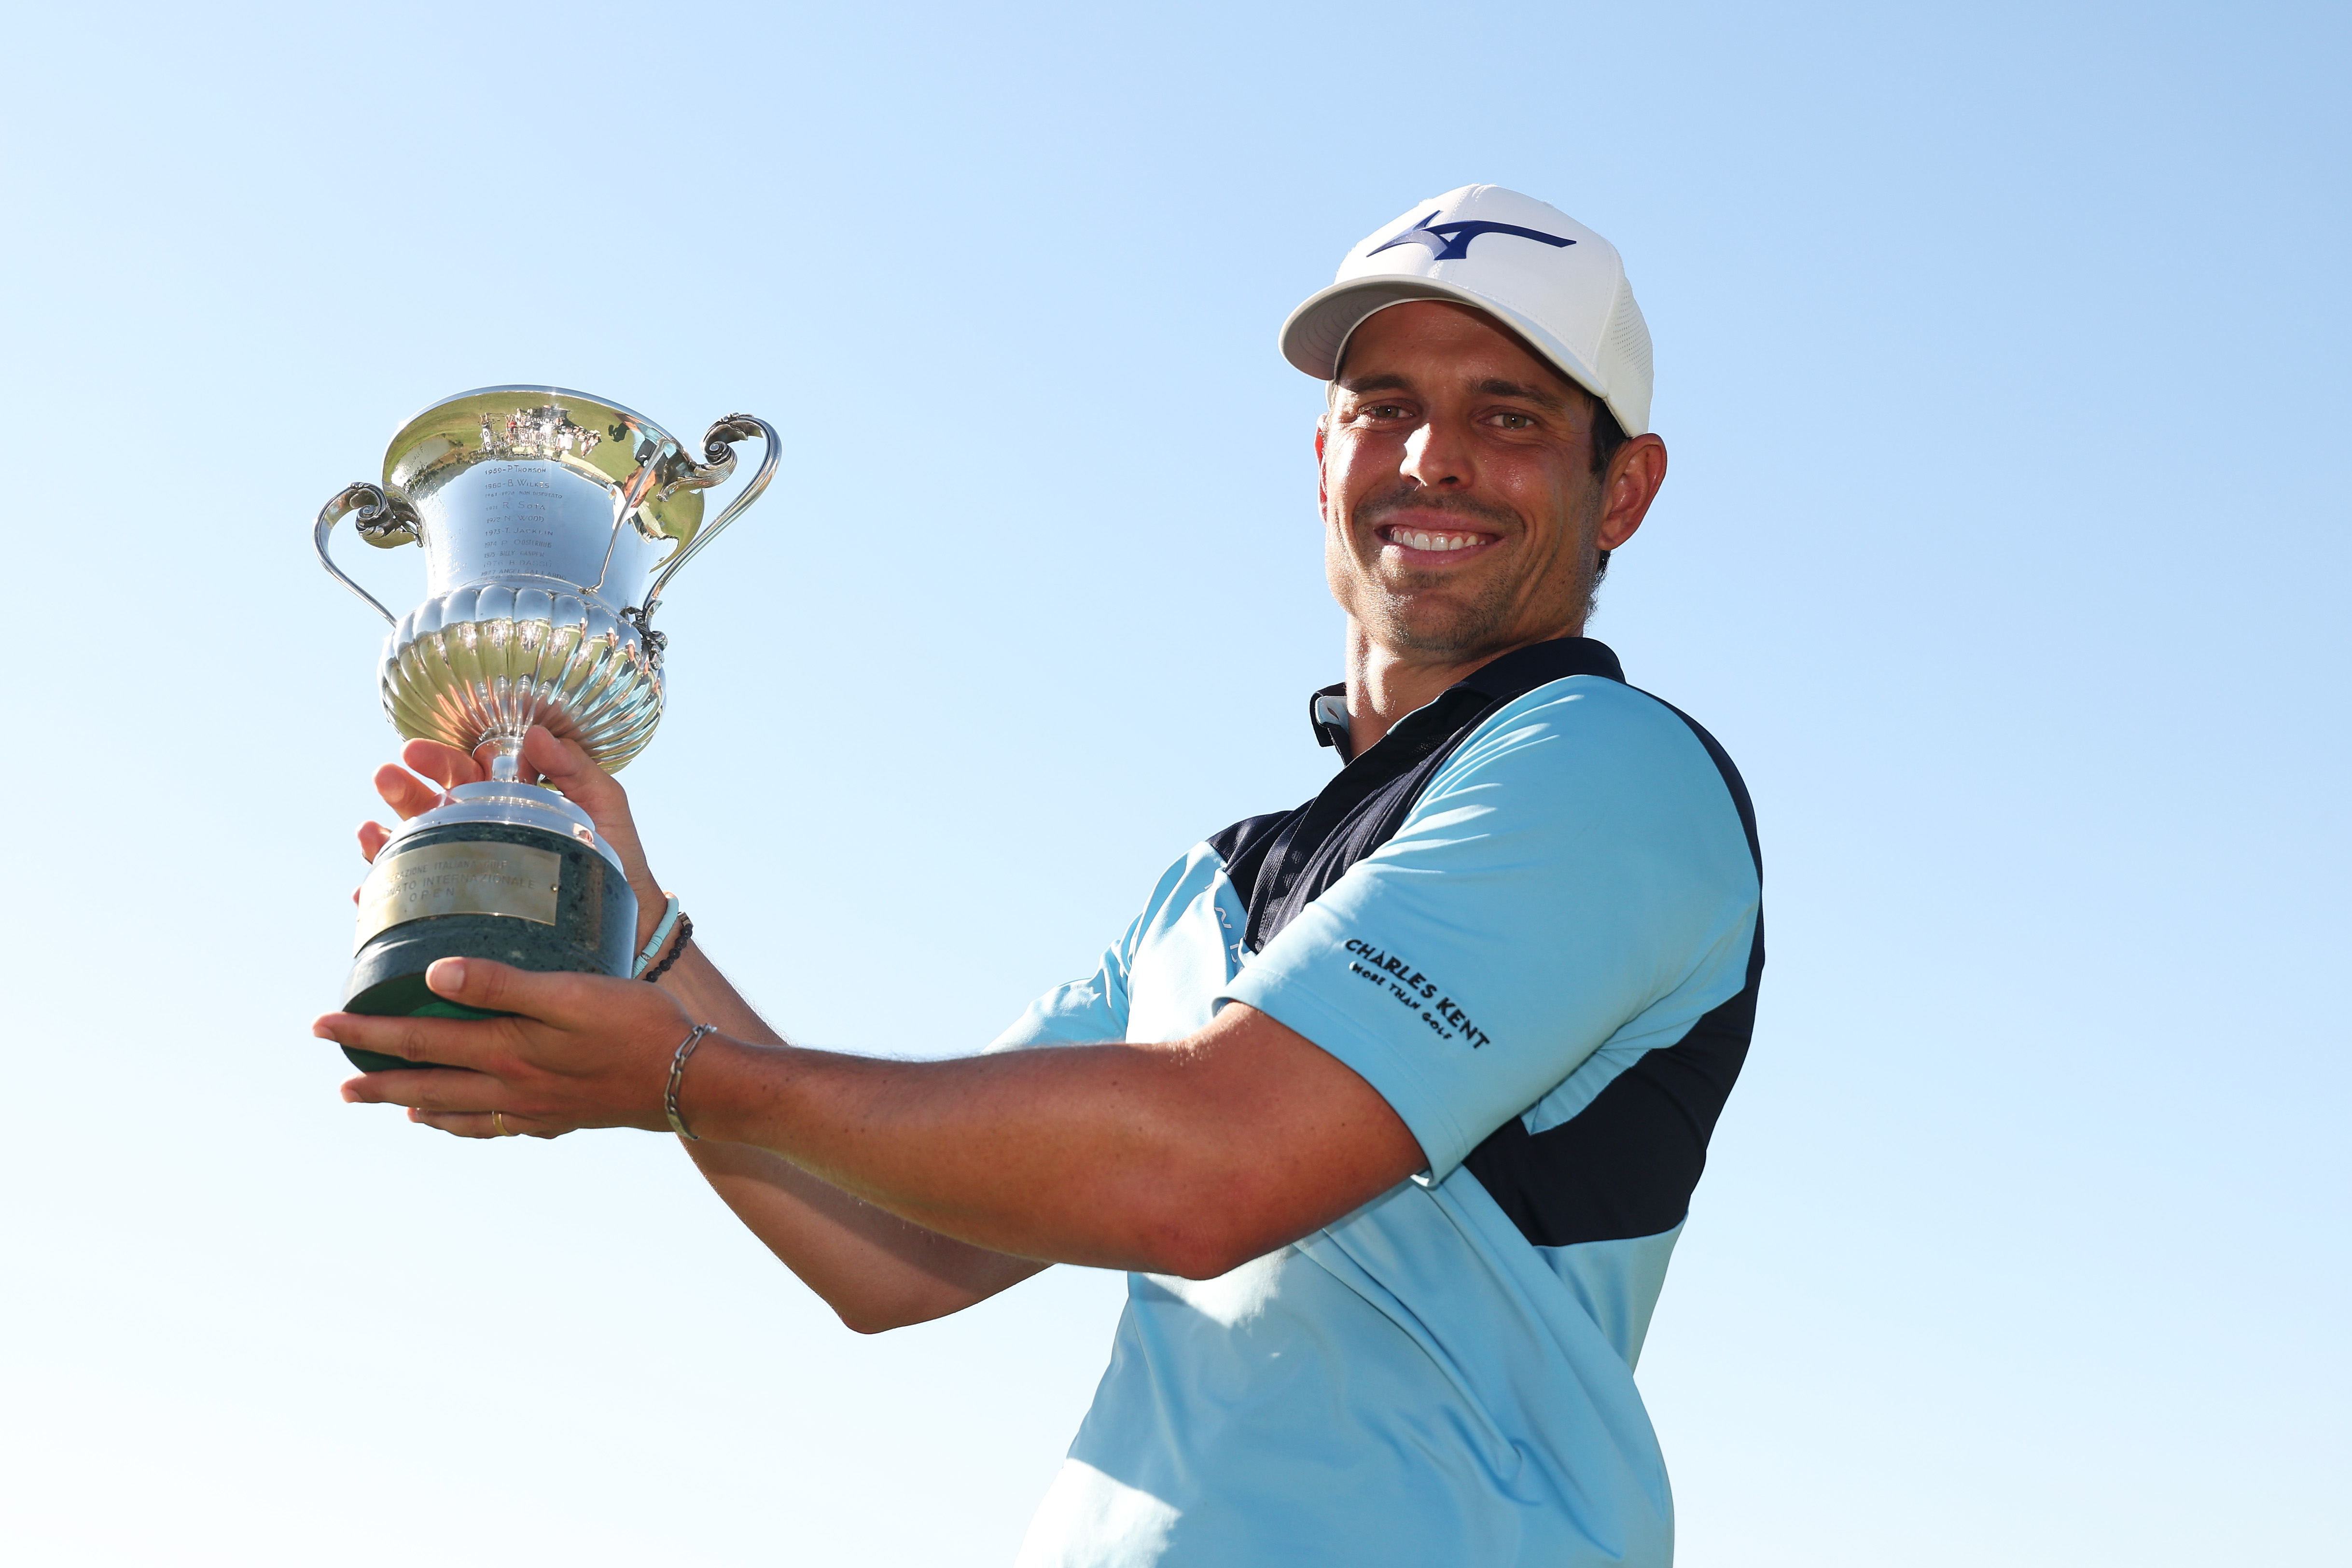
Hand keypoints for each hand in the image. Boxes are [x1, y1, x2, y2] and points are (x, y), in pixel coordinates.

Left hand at [318, 956, 703, 1138]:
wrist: (690, 1082)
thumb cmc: (637, 1025)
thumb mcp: (571, 992)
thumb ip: (504, 982)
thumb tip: (435, 971)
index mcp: (506, 1050)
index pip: (418, 1039)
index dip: (367, 1032)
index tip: (322, 1025)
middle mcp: (510, 1087)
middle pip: (427, 1083)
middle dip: (377, 1078)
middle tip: (339, 1082)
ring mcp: (533, 1109)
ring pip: (457, 1111)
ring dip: (414, 1104)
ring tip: (386, 1103)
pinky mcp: (559, 1117)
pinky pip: (493, 1127)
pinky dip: (463, 1125)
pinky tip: (461, 1122)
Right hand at [358, 726, 668, 952]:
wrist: (627, 924)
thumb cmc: (617, 859)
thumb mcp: (604, 806)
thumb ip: (577, 767)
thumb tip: (536, 733)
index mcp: (509, 799)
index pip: (466, 771)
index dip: (443, 759)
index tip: (421, 753)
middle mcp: (481, 830)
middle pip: (431, 803)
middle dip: (404, 788)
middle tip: (385, 777)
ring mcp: (468, 868)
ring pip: (415, 847)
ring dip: (385, 836)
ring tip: (367, 830)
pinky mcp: (462, 908)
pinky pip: (416, 898)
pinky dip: (389, 892)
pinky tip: (369, 890)